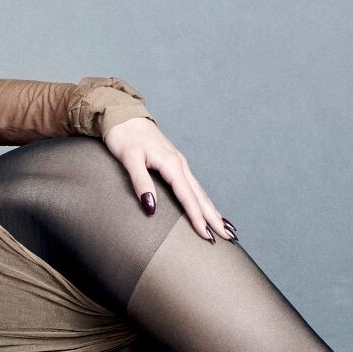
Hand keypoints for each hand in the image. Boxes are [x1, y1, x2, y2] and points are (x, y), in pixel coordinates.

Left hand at [102, 117, 236, 242]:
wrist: (123, 114)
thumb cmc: (124, 136)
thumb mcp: (129, 159)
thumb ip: (141, 182)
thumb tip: (151, 208)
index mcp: (171, 164)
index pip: (187, 197)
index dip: (197, 218)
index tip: (207, 236)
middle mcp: (180, 164)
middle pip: (200, 196)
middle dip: (214, 218)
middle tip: (229, 237)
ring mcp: (179, 163)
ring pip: (199, 191)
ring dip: (212, 210)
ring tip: (225, 226)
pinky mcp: (175, 163)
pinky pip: (193, 185)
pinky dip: (203, 199)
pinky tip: (207, 207)